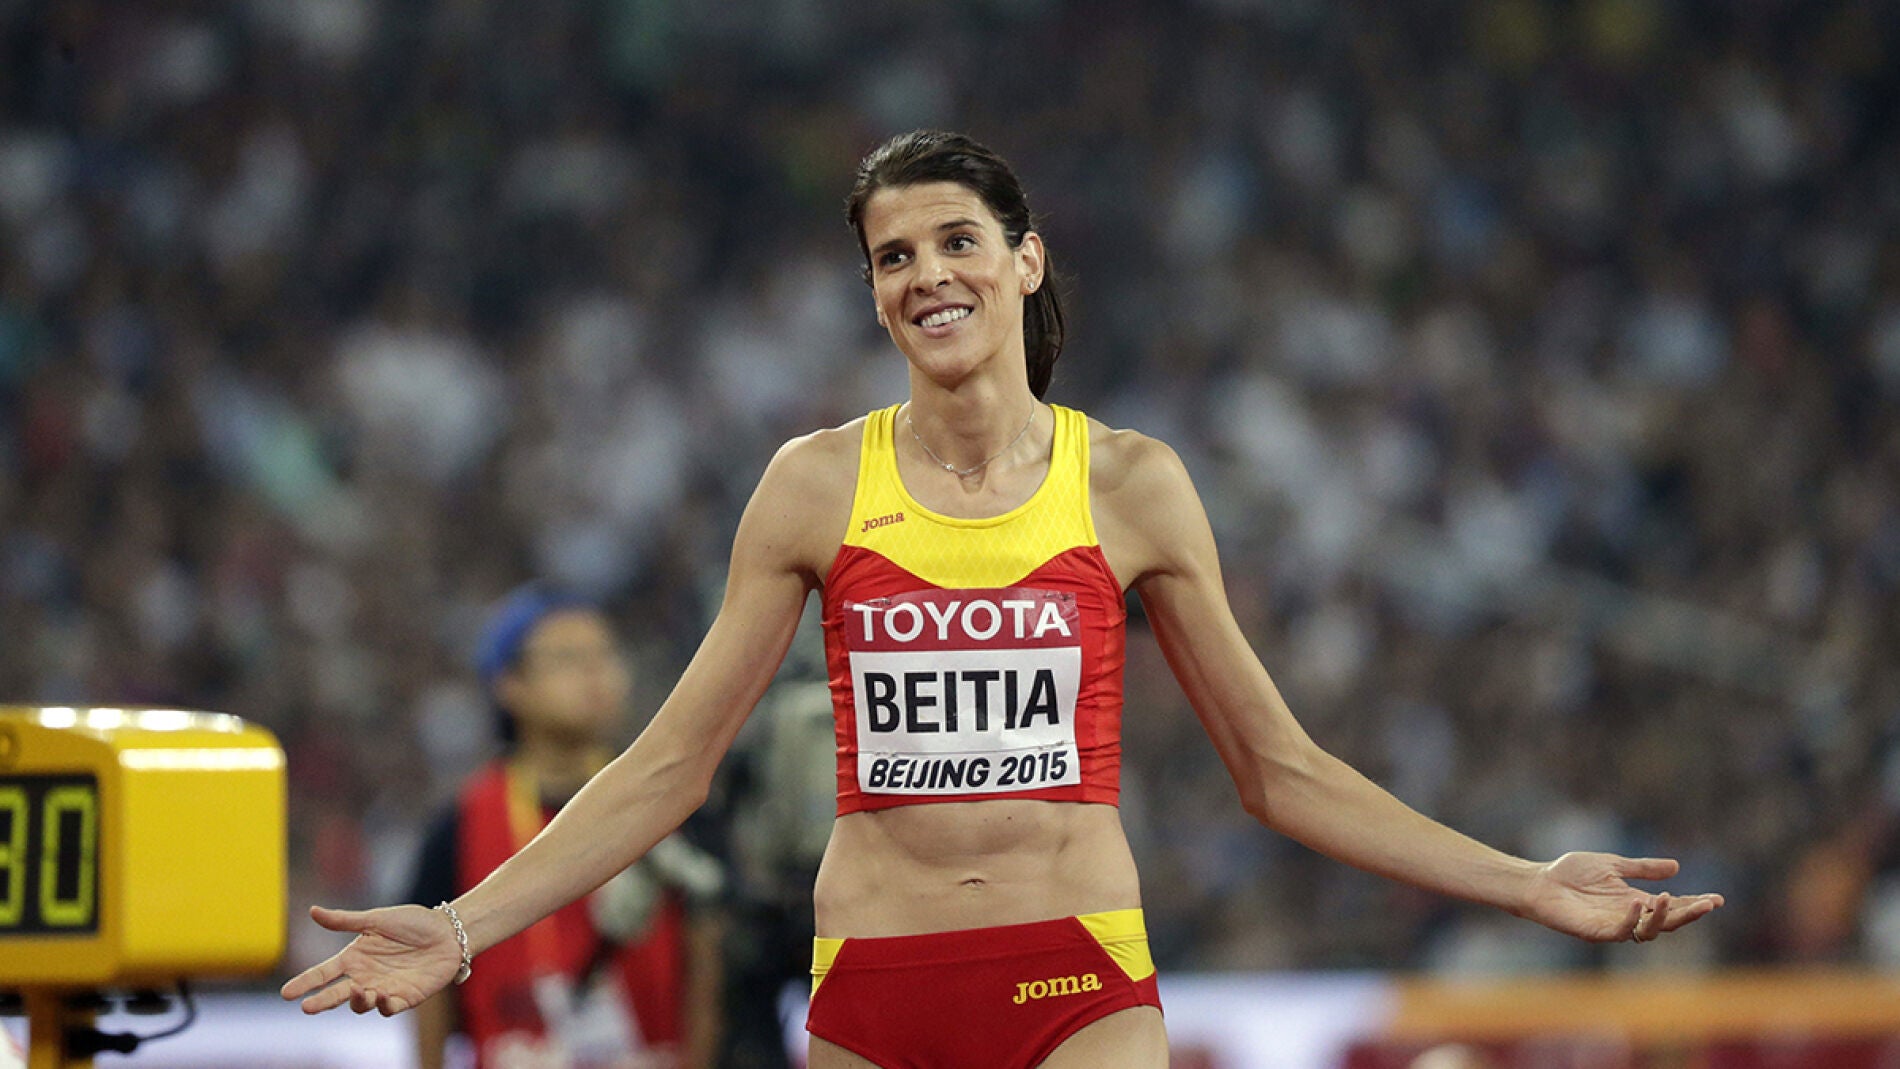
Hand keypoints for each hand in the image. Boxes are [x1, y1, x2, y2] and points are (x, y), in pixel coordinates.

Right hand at [280, 904, 464, 1015]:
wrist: (450, 932)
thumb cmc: (414, 922)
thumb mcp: (377, 918)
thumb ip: (346, 920)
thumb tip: (312, 911)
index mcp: (355, 956)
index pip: (323, 973)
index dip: (305, 982)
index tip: (287, 993)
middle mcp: (365, 976)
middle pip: (337, 994)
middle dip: (321, 1002)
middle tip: (307, 1007)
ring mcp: (383, 988)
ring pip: (360, 1004)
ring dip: (357, 1001)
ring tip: (359, 991)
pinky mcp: (404, 998)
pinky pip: (388, 1008)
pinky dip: (382, 1006)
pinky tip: (381, 996)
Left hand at [1521, 852, 1723, 943]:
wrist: (1539, 881)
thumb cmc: (1571, 873)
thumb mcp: (1613, 865)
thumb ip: (1642, 868)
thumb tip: (1677, 866)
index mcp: (1636, 900)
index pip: (1672, 906)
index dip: (1694, 904)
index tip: (1717, 899)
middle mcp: (1628, 916)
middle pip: (1667, 922)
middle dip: (1689, 914)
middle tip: (1708, 904)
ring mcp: (1613, 925)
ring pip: (1648, 931)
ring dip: (1662, 917)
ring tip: (1671, 899)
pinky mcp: (1595, 932)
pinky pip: (1620, 932)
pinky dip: (1630, 919)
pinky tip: (1637, 903)